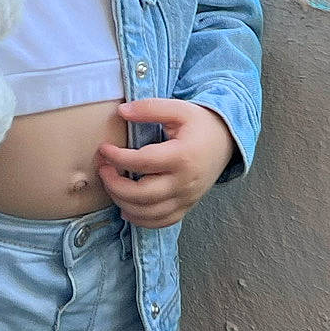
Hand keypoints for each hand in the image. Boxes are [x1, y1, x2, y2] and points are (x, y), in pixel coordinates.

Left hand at [96, 99, 236, 228]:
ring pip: (148, 213)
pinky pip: (161, 222)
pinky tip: (126, 207)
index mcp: (182, 156)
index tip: (104, 149)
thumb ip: (150, 108)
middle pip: (142, 194)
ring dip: (122, 202)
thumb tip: (121, 112)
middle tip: (103, 169)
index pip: (142, 162)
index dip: (117, 157)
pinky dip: (140, 219)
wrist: (226, 141)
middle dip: (115, 185)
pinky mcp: (187, 206)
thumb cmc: (200, 124)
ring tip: (111, 185)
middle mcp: (185, 182)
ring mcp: (187, 198)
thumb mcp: (178, 108)